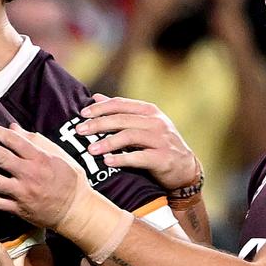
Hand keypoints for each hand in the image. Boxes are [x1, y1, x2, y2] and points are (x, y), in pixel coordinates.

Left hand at [0, 125, 85, 229]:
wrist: (76, 211)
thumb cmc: (69, 180)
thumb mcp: (58, 156)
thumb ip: (36, 141)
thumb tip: (13, 128)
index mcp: (40, 159)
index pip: (15, 142)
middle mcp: (30, 175)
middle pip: (0, 158)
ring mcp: (23, 193)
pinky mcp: (20, 209)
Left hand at [76, 94, 200, 191]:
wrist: (185, 168)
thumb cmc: (158, 145)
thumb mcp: (143, 124)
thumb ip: (121, 111)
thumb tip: (96, 97)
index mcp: (149, 111)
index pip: (120, 104)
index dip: (100, 108)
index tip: (82, 114)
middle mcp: (156, 122)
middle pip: (122, 119)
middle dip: (98, 124)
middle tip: (80, 131)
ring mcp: (161, 139)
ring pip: (130, 136)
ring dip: (108, 143)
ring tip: (90, 149)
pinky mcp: (163, 158)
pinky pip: (140, 157)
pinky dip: (122, 159)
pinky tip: (108, 162)